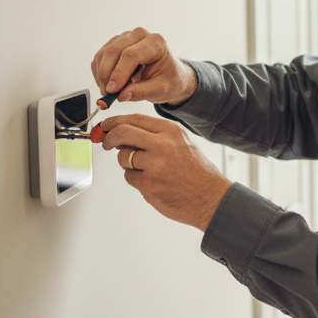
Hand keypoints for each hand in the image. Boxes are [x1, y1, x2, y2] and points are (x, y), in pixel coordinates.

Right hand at [91, 27, 196, 106]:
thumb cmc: (169, 80)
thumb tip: (121, 96)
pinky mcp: (115, 43)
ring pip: (103, 54)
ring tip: (110, 92)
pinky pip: (100, 57)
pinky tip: (108, 84)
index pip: (131, 55)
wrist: (170, 75)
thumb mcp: (161, 90)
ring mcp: (126, 37)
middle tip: (107, 94)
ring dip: (102, 75)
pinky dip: (99, 72)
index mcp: (156, 43)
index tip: (112, 90)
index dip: (119, 73)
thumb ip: (142, 93)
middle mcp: (140, 35)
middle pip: (114, 51)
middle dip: (107, 75)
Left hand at [100, 114, 231, 230]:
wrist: (212, 199)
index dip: (114, 122)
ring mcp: (155, 165)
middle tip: (105, 143)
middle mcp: (162, 145)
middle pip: (121, 133)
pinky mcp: (149, 185)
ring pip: (123, 157)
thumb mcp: (182, 144)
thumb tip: (123, 134)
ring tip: (147, 170)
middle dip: (108, 138)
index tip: (105, 126)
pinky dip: (136, 180)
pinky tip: (154, 183)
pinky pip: (129, 177)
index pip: (134, 119)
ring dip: (127, 164)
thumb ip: (155, 136)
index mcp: (171, 132)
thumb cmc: (198, 174)